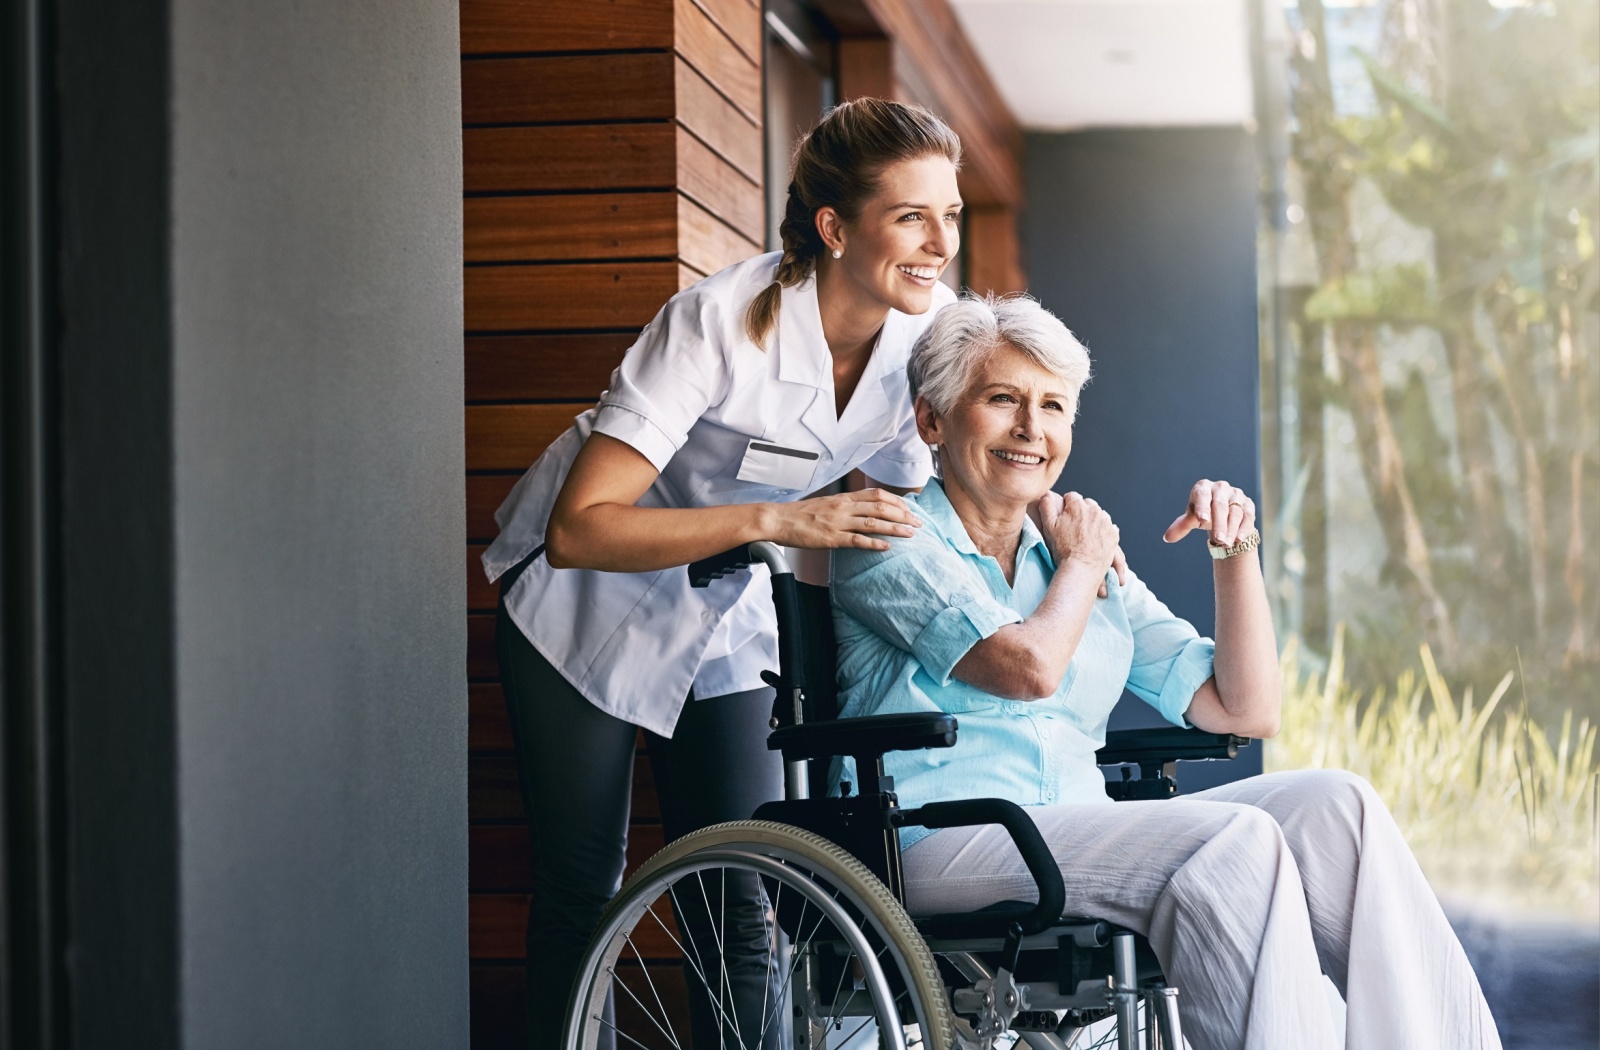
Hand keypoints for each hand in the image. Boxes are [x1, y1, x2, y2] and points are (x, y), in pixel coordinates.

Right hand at [772, 488, 921, 550]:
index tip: (910, 509)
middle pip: (880, 506)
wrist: (778, 519)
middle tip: (918, 523)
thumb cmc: (800, 514)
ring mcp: (837, 522)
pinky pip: (856, 540)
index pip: (877, 494)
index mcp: (843, 498)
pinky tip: (886, 547)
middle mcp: (843, 507)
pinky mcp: (830, 538)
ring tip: (910, 534)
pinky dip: (873, 543)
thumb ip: (844, 506)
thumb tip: (862, 510)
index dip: (897, 501)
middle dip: (903, 515)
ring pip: (873, 522)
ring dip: (894, 528)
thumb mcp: (825, 504)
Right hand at [1034, 491, 1121, 592]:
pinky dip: (1103, 531)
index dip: (1066, 506)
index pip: (1072, 497)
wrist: (1081, 569)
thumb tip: (1046, 494)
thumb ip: (1046, 506)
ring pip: (1099, 515)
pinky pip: (1109, 527)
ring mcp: (1106, 522)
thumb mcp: (1048, 527)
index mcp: (1078, 506)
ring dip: (1093, 521)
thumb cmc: (1064, 550)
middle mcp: (1094, 510)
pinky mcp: (1114, 534)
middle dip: (1081, 512)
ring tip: (1084, 535)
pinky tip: (1095, 540)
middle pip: (1087, 504)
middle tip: (1074, 527)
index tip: (1065, 516)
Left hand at [1163, 479, 1256, 548]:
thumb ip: (1181, 527)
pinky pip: (1248, 516)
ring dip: (1231, 530)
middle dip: (1219, 524)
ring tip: (1225, 544)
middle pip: (1220, 505)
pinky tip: (1239, 540)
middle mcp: (1220, 488)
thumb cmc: (1203, 514)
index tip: (1201, 520)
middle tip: (1218, 540)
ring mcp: (1236, 495)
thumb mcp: (1191, 519)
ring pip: (1235, 512)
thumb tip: (1167, 538)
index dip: (1202, 507)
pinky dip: (1244, 528)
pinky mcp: (1248, 504)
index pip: (1202, 495)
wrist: (1222, 514)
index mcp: (1203, 488)